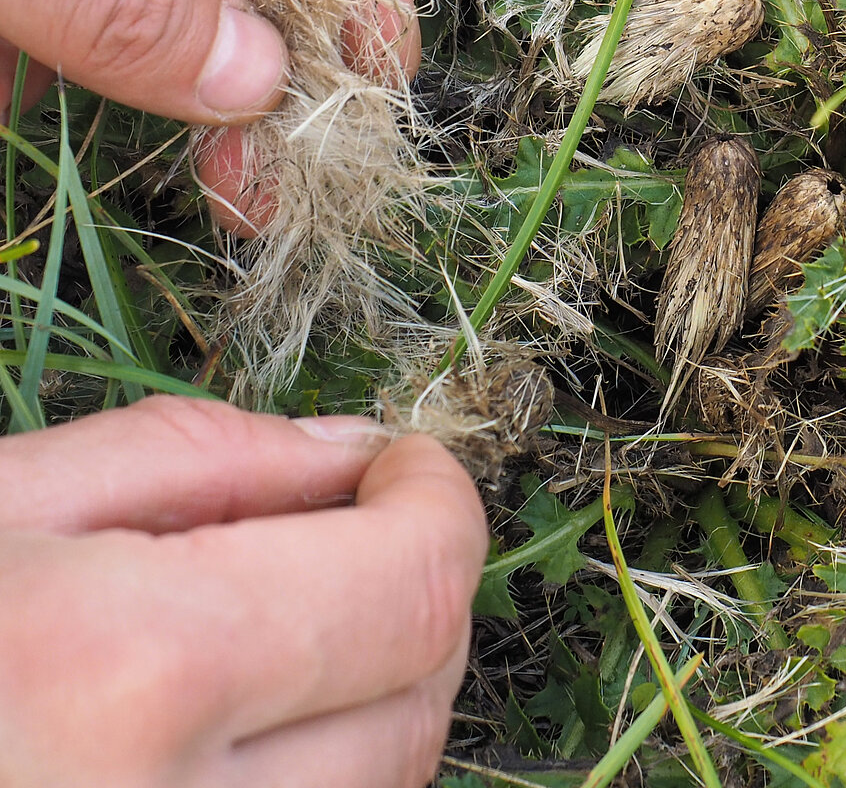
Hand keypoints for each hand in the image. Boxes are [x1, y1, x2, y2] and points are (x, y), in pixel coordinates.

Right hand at [0, 396, 487, 787]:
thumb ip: (196, 458)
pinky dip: (323, 768)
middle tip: (350, 532)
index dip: (439, 504)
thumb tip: (348, 452)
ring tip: (282, 626)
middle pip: (417, 707)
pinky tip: (244, 720)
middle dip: (419, 594)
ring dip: (376, 692)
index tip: (406, 463)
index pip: (409, 590)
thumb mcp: (6, 497)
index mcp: (139, 671)